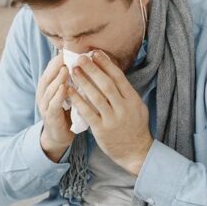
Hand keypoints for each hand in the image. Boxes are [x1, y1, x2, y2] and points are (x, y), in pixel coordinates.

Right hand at [36, 52, 73, 160]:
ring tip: (66, 69)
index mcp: (49, 85)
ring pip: (49, 89)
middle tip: (68, 55)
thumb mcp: (71, 92)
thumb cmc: (68, 110)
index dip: (61, 58)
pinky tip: (64, 89)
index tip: (72, 48)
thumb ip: (74, 78)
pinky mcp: (50, 117)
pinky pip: (53, 105)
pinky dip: (58, 96)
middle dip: (58, 65)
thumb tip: (86, 60)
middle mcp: (44, 93)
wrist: (60, 135)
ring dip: (58, 78)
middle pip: (48, 75)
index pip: (53, 68)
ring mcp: (45, 105)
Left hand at [66, 49, 153, 174]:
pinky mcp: (102, 129)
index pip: (118, 77)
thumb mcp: (137, 107)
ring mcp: (112, 119)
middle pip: (106, 84)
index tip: (95, 53)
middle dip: (92, 69)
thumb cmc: (135, 127)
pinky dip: (78, 100)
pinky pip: (88, 112)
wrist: (137, 153)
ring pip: (96, 96)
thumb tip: (113, 73)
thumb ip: (126, 92)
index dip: (106, 64)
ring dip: (83, 81)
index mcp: (133, 99)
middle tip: (80, 58)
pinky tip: (69, 91)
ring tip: (73, 70)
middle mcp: (124, 107)